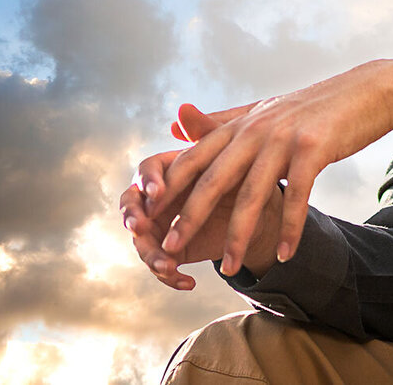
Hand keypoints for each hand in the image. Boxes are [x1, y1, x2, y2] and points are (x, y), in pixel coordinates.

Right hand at [120, 104, 278, 287]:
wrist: (262, 203)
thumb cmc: (246, 169)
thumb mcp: (232, 151)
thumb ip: (205, 132)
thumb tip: (182, 109)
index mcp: (168, 169)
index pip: (145, 172)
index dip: (148, 183)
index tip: (158, 194)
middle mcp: (158, 198)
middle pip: (131, 207)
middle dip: (133, 219)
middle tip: (141, 228)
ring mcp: (162, 225)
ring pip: (142, 242)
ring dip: (150, 255)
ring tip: (167, 265)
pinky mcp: (172, 249)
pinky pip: (161, 267)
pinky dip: (170, 277)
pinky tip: (188, 282)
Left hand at [144, 58, 392, 276]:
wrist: (364, 93)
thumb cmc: (310, 109)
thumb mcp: (262, 111)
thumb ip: (219, 121)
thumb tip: (174, 121)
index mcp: (240, 123)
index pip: (194, 158)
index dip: (169, 189)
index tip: (146, 219)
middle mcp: (257, 129)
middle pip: (215, 180)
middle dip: (190, 217)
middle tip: (169, 249)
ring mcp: (285, 139)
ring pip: (254, 196)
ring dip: (238, 237)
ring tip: (227, 269)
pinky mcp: (314, 150)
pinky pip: (297, 198)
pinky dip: (290, 230)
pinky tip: (284, 256)